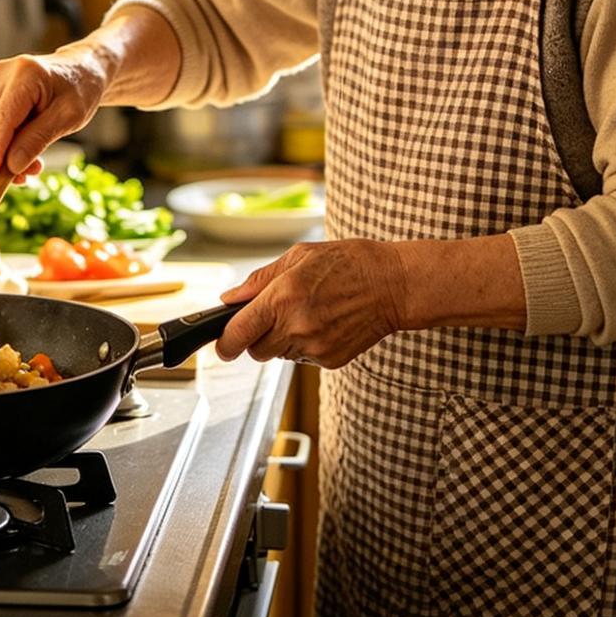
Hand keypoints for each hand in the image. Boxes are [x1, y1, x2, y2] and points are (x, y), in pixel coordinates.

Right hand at [0, 47, 108, 182]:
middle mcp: (3, 74)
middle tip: (19, 181)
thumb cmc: (80, 90)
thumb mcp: (69, 117)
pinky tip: (21, 157)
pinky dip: (1, 146)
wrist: (81, 70)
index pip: (0, 119)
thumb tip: (11, 166)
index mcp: (25, 74)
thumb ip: (39, 139)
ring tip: (29, 169)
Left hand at [216, 240, 406, 368]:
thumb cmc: (349, 263)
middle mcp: (296, 326)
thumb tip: (229, 298)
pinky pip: (303, 359)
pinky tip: (324, 323)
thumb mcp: (299, 256)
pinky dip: (306, 345)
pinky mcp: (330, 360)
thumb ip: (259, 280)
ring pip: (280, 355)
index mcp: (283, 297)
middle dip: (258, 336)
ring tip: (308, 312)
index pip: (239, 333)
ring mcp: (315, 347)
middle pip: (256, 351)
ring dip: (283, 340)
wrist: (394, 285)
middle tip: (276, 314)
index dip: (224, 343)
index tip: (221, 347)